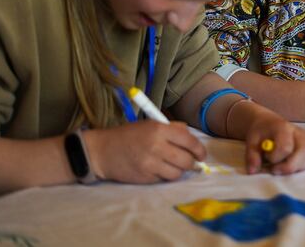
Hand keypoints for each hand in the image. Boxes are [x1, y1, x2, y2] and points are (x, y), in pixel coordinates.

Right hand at [82, 121, 205, 183]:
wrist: (103, 151)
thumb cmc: (129, 135)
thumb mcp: (151, 125)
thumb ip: (173, 129)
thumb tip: (192, 138)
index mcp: (160, 129)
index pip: (189, 141)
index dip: (199, 149)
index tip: (201, 154)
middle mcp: (156, 146)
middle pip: (186, 160)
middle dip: (191, 163)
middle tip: (189, 162)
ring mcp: (150, 164)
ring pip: (177, 173)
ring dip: (178, 171)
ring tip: (171, 165)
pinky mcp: (144, 177)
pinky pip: (163, 179)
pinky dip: (164, 176)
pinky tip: (156, 169)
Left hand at [231, 101, 304, 174]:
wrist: (269, 123)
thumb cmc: (261, 132)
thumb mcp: (251, 141)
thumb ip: (252, 156)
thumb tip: (253, 171)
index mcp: (283, 128)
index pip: (285, 147)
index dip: (275, 158)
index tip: (267, 159)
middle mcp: (299, 132)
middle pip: (304, 151)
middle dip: (289, 166)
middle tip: (276, 170)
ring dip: (298, 167)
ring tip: (284, 167)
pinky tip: (295, 166)